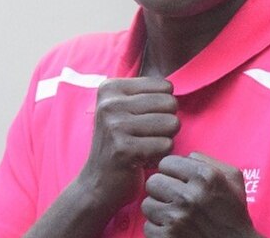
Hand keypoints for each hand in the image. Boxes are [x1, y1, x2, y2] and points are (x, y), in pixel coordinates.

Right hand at [78, 78, 178, 211]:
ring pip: (171, 123)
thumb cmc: (119, 142)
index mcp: (110, 88)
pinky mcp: (124, 149)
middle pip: (170, 103)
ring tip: (146, 147)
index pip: (165, 86)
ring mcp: (115, 126)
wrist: (97, 183)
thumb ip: (146, 92)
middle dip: (167, 122)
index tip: (144, 120)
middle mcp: (110, 103)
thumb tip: (172, 87)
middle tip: (148, 136)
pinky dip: (161, 155)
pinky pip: (166, 145)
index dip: (164, 107)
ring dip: (165, 139)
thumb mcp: (124, 109)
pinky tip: (144, 159)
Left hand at [141, 152, 262, 237]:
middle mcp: (190, 195)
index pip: (166, 162)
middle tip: (173, 197)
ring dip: (158, 209)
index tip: (177, 179)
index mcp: (205, 176)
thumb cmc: (233, 212)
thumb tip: (184, 157)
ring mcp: (177, 218)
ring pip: (147, 204)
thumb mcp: (232, 177)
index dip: (171, 171)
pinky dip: (158, 229)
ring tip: (173, 214)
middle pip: (153, 181)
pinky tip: (173, 229)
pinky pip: (148, 227)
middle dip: (162, 188)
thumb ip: (207, 160)